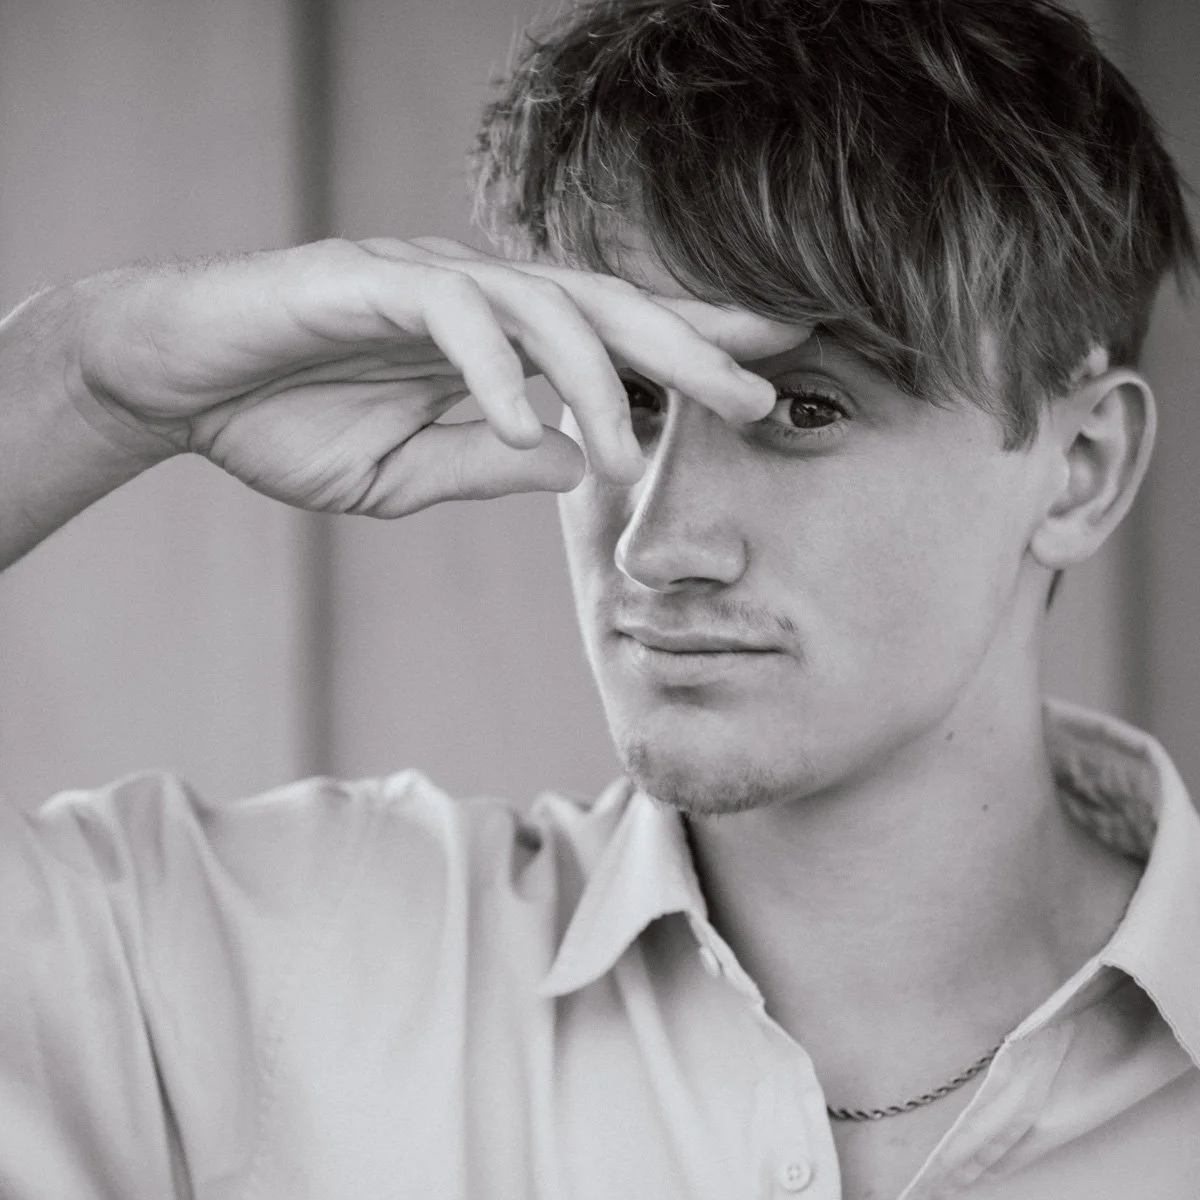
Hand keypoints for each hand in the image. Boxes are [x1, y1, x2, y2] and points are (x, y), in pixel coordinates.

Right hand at [64, 237, 808, 515]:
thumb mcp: (408, 473)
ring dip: (593, 382)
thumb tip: (575, 462)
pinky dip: (491, 368)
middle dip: (691, 349)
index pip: (614, 341)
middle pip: (608, 310)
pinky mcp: (368, 278)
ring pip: (541, 308)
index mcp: (498, 347)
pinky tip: (522, 418)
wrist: (178, 381)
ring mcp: (427, 282)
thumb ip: (492, 464)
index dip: (694, 353)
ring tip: (623, 458)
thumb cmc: (286, 419)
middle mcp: (480, 302)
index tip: (773, 378)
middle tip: (764, 392)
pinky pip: (450, 313)